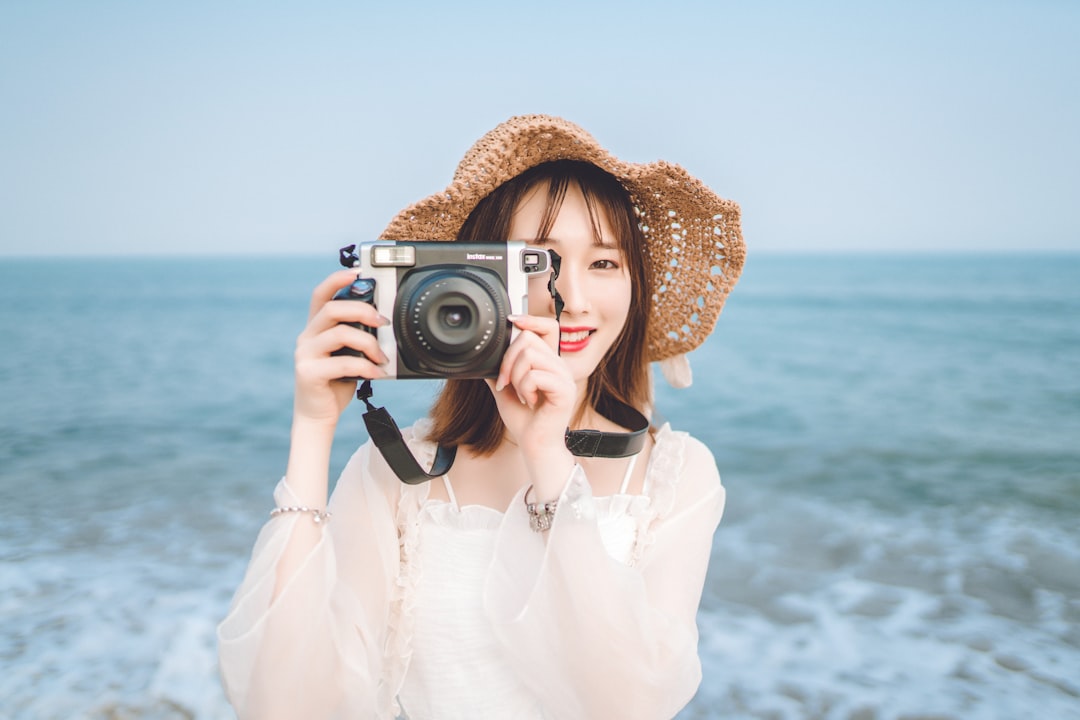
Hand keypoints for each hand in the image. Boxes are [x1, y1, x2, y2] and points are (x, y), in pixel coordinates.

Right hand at [293, 269, 388, 425]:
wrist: (318, 416)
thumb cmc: (336, 382)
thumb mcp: (347, 354)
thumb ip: (356, 337)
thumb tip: (383, 323)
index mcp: (316, 328)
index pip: (321, 295)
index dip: (337, 280)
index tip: (358, 272)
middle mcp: (307, 337)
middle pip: (331, 308)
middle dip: (362, 310)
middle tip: (383, 321)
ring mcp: (305, 354)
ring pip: (339, 333)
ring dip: (368, 342)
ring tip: (382, 356)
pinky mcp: (309, 373)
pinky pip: (342, 363)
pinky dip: (365, 367)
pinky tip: (377, 374)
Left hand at [486, 315, 575, 484]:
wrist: (535, 446)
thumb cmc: (525, 421)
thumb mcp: (505, 391)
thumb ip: (498, 371)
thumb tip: (484, 356)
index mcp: (549, 363)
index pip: (547, 327)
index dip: (530, 319)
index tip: (512, 321)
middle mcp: (559, 366)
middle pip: (529, 339)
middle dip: (508, 360)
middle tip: (506, 383)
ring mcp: (565, 377)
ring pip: (530, 355)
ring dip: (516, 376)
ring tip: (520, 394)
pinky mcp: (565, 391)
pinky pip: (535, 375)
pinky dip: (524, 388)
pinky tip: (529, 401)